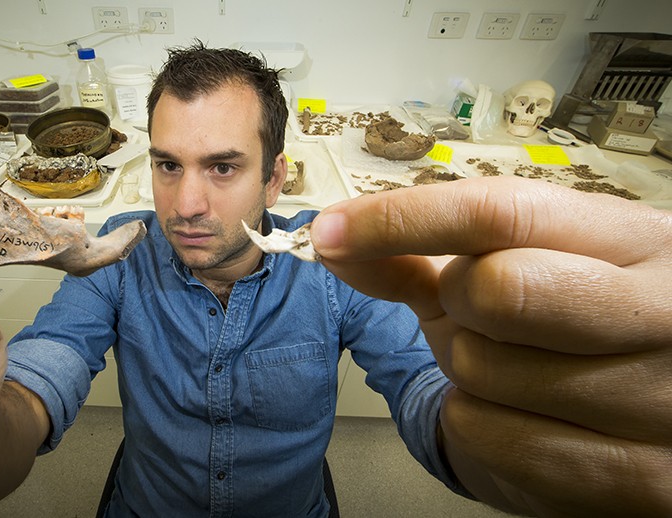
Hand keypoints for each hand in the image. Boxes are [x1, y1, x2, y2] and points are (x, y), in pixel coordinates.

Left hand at [311, 176, 671, 515]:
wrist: (630, 425)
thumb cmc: (556, 332)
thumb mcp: (504, 277)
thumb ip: (419, 256)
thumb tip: (334, 240)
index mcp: (639, 241)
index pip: (503, 211)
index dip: (401, 219)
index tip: (332, 231)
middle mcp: (668, 310)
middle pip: (496, 289)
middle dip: (458, 302)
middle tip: (477, 310)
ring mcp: (663, 399)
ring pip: (481, 370)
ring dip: (467, 370)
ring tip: (517, 366)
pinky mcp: (643, 476)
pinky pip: (488, 434)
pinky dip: (476, 423)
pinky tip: (524, 416)